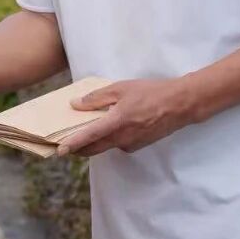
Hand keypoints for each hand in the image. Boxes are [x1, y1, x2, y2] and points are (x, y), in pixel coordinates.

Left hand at [56, 78, 199, 157]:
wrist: (180, 105)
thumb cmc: (151, 92)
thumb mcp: (121, 88)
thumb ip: (96, 97)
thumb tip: (76, 104)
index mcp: (116, 122)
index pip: (89, 136)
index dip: (73, 144)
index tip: (59, 150)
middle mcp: (123, 138)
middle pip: (94, 148)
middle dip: (79, 149)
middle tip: (66, 144)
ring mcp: (131, 144)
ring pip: (106, 146)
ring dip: (94, 143)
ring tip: (87, 131)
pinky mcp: (138, 145)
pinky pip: (118, 144)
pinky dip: (110, 139)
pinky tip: (112, 126)